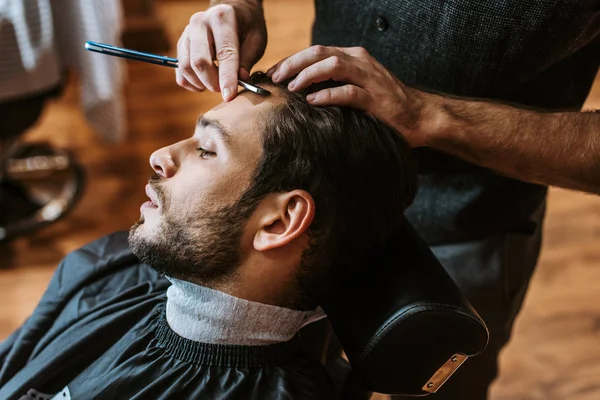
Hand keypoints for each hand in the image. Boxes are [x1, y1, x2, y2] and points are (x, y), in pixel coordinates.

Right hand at [176, 0, 266, 100]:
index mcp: (222, 17)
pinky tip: (203, 84)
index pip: (224, 53)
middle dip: (212, 82)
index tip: (230, 96)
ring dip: (201, 83)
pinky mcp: (181, 43)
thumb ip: (247, 60)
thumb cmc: (247, 27)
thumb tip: (240, 80)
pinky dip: (190, 82)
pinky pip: (179, 69)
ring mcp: (187, 32)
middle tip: (225, 90)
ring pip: (186, 67)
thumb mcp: (256, 40)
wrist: (232, 11)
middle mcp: (200, 22)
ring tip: (216, 85)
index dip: (227, 77)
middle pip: (199, 61)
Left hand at [267, 46, 430, 146]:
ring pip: (333, 65)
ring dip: (308, 74)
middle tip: (275, 77)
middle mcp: (360, 61)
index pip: (316, 51)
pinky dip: (328, 94)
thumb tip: (300, 89)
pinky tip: (313, 101)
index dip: (292, 60)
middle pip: (320, 53)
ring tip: (293, 87)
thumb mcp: (355, 86)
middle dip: (293, 63)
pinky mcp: (375, 98)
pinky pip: (348, 91)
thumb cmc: (383, 104)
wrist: (418, 115)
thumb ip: (333, 82)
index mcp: (353, 57)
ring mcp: (369, 78)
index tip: (274, 73)